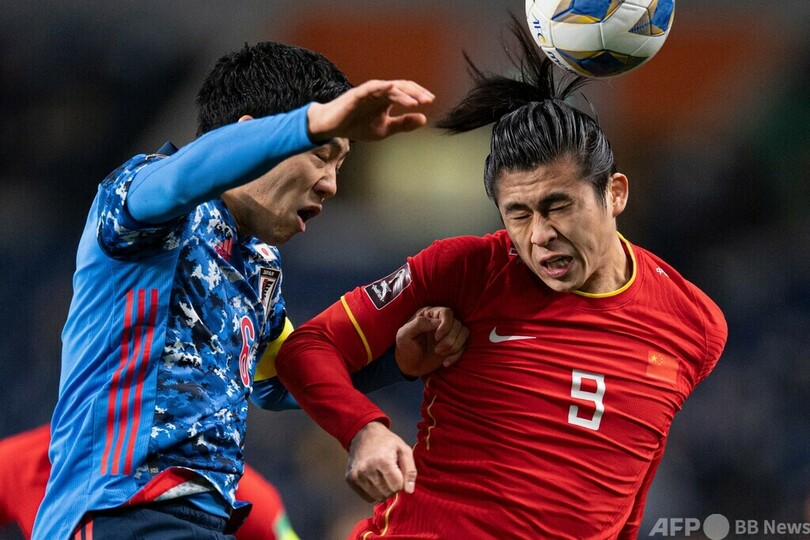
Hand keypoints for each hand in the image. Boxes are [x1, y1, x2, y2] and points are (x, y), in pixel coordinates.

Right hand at [307, 79, 433, 141]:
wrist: (332, 128)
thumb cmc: (357, 126)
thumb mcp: (385, 129)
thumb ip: (403, 124)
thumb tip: (424, 118)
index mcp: (386, 98)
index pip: (406, 92)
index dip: (418, 95)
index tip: (431, 101)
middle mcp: (379, 92)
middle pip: (401, 87)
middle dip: (416, 93)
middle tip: (428, 100)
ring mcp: (369, 91)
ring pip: (389, 87)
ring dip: (403, 93)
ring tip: (416, 101)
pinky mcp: (357, 93)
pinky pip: (372, 88)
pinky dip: (383, 88)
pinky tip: (393, 89)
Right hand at [346, 421, 415, 501]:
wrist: (363, 434)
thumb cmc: (387, 442)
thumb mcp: (404, 450)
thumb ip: (410, 471)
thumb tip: (409, 491)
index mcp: (383, 461)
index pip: (397, 486)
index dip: (401, 481)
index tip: (398, 472)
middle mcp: (368, 469)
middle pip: (387, 493)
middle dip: (393, 487)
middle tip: (390, 474)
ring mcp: (357, 475)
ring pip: (377, 497)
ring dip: (383, 491)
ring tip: (382, 476)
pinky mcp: (350, 479)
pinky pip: (367, 497)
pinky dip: (374, 492)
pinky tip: (374, 479)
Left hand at [395, 306, 467, 377]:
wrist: (409, 366)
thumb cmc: (405, 348)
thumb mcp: (404, 335)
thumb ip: (418, 324)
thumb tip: (437, 322)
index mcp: (429, 314)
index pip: (446, 313)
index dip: (446, 325)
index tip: (437, 337)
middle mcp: (441, 321)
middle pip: (457, 324)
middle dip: (449, 339)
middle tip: (437, 350)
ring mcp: (449, 333)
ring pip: (464, 332)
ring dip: (454, 346)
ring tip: (440, 354)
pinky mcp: (454, 344)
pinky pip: (464, 345)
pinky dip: (456, 355)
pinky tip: (445, 362)